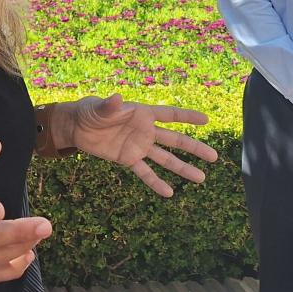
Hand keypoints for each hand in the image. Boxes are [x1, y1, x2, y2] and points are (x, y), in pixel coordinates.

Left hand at [63, 95, 217, 198]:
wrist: (77, 127)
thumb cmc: (90, 111)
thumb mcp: (99, 108)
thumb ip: (110, 106)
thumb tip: (117, 98)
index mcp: (142, 114)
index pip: (169, 115)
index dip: (187, 116)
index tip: (206, 119)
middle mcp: (145, 131)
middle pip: (174, 140)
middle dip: (194, 148)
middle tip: (215, 157)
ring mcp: (138, 146)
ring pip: (165, 159)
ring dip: (182, 168)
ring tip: (202, 178)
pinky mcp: (128, 159)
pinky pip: (145, 172)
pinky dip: (155, 183)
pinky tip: (169, 193)